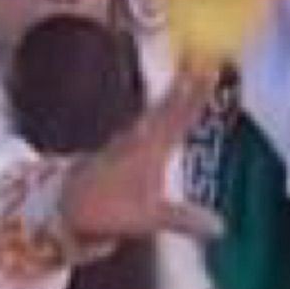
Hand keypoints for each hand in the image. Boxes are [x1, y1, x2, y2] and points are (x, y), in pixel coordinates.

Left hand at [61, 60, 224, 241]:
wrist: (68, 202)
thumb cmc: (108, 208)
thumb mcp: (148, 218)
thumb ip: (183, 218)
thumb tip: (220, 227)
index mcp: (150, 149)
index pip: (180, 116)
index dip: (196, 94)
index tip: (209, 71)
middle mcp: (142, 136)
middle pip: (171, 104)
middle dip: (189, 83)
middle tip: (205, 61)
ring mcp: (132, 136)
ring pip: (160, 108)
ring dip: (176, 90)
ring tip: (191, 73)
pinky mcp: (126, 141)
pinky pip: (152, 117)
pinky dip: (165, 105)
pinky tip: (168, 103)